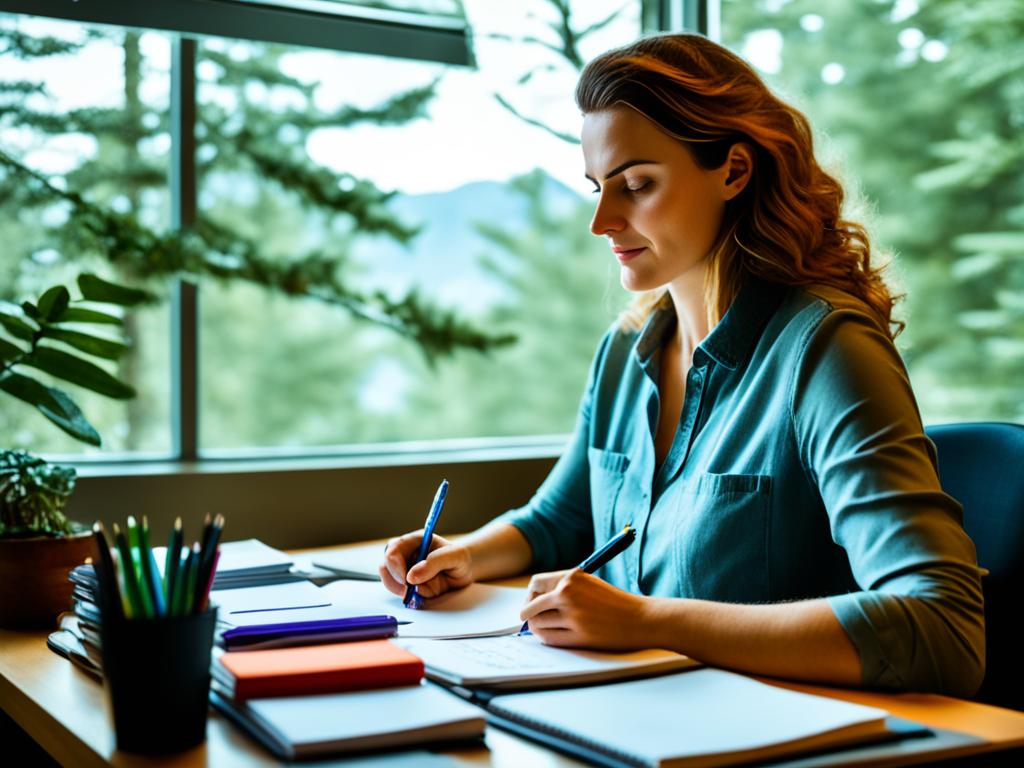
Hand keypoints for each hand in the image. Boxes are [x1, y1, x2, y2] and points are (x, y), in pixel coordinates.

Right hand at [379, 532, 473, 599]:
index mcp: (415, 541)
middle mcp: (406, 553)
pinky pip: (396, 590)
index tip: (406, 579)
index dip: (396, 565)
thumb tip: (412, 576)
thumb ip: (435, 562)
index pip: (395, 548)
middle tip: (409, 590)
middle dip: (395, 579)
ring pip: (387, 578)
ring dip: (397, 588)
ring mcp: (403, 568)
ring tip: (414, 593)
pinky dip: (403, 595)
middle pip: (386, 564)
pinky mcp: (405, 582)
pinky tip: (416, 596)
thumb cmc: (459, 559)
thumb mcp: (456, 556)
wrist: (463, 573)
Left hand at [520, 569, 649, 649]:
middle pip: (532, 606)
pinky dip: (545, 638)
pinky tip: (549, 636)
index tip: (531, 603)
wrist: (641, 618)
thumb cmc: (615, 602)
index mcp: (572, 577)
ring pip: (539, 623)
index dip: (530, 595)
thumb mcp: (589, 584)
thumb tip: (535, 602)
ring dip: (538, 628)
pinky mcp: (579, 635)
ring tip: (542, 628)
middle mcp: (569, 593)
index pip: (536, 583)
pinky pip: (549, 638)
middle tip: (529, 619)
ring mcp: (573, 615)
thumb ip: (565, 588)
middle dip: (528, 614)